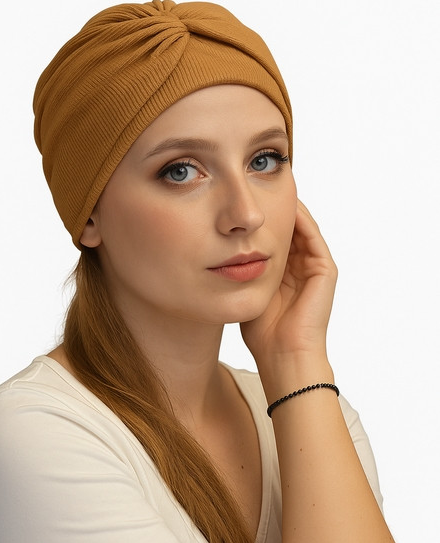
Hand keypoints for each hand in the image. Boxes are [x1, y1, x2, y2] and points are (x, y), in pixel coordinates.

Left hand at [240, 200, 337, 368]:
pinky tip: (286, 205)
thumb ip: (240, 272)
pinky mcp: (325, 271)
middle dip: (274, 210)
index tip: (245, 205)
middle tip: (259, 188)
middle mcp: (302, 268)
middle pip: (289, 229)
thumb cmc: (261, 332)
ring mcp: (315, 269)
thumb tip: (216, 252)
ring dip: (288, 208)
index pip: (274, 238)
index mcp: (285, 274)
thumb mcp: (246, 292)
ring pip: (302, 228)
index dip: (261, 221)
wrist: (282, 355)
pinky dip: (300, 219)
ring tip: (271, 189)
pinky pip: (312, 236)